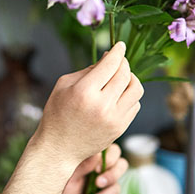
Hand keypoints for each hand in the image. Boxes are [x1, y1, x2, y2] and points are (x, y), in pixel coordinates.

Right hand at [34, 42, 143, 166]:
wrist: (59, 148)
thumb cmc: (57, 113)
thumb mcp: (64, 85)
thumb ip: (88, 70)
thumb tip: (109, 59)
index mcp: (85, 91)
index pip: (110, 64)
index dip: (117, 52)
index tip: (120, 45)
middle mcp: (102, 105)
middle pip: (125, 74)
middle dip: (123, 62)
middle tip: (118, 60)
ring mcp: (114, 118)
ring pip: (136, 89)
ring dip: (131, 78)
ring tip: (121, 78)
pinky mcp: (120, 128)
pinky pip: (135, 105)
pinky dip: (130, 95)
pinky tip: (118, 95)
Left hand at [47, 143, 128, 193]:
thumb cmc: (57, 189)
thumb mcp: (67, 176)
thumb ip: (83, 165)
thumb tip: (97, 155)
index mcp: (93, 159)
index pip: (113, 150)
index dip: (110, 159)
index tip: (96, 169)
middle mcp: (102, 170)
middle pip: (122, 165)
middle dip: (111, 176)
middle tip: (97, 184)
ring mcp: (106, 186)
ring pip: (117, 188)